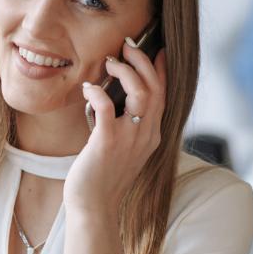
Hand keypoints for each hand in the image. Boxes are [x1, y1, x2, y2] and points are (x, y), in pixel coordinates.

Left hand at [63, 42, 166, 216]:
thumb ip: (125, 128)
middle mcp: (146, 135)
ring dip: (126, 71)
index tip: (157, 50)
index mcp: (151, 136)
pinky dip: (98, 92)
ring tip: (111, 61)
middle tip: (128, 46)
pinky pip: (106, 107)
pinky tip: (89, 87)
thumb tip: (111, 103)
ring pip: (140, 93)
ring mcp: (129, 138)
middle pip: (155, 88)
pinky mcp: (107, 143)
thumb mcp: (122, 150)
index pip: (163, 95)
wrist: (94, 208)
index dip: (161, 70)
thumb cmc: (102, 179)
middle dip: (143, 61)